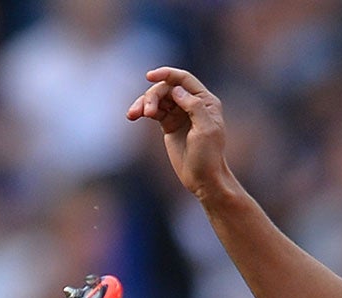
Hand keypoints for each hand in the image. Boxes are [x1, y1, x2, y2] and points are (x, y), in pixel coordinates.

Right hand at [127, 67, 232, 198]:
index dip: (166, 74)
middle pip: (167, 88)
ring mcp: (179, 113)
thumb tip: (176, 90)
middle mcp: (192, 103)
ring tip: (134, 114)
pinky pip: (153, 111)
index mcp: (205, 100)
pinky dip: (142, 111)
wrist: (203, 179)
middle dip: (153, 96)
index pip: (183, 79)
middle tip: (146, 112)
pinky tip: (133, 115)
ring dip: (144, 103)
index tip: (149, 76)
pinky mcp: (168, 124)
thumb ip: (194, 106)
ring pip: (158, 98)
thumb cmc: (208, 156)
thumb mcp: (205, 130)